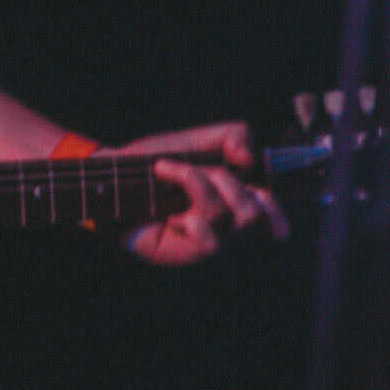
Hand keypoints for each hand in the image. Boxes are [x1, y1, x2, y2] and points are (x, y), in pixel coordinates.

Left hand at [111, 122, 286, 266]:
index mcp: (234, 199)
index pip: (271, 214)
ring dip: (196, 183)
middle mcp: (225, 225)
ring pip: (226, 217)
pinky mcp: (188, 254)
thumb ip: (235, 135)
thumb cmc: (155, 161)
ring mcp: (207, 240)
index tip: (263, 195)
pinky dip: (193, 221)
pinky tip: (172, 216)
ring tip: (167, 172)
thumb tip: (251, 159)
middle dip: (225, 181)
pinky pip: (210, 245)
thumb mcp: (199, 139)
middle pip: (253, 213)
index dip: (276, 211)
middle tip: (194, 169)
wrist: (113, 175)